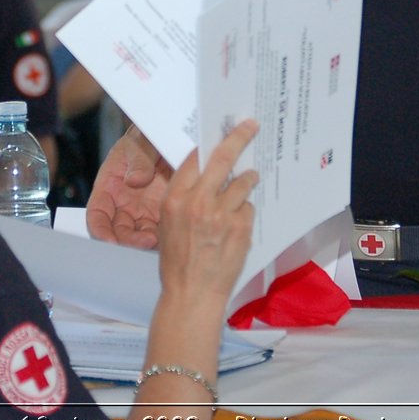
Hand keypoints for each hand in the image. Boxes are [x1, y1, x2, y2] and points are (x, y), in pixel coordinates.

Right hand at [86, 126, 170, 248]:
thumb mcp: (140, 142)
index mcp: (109, 186)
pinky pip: (159, 230)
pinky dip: (163, 236)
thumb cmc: (146, 136)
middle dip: (127, 241)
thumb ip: (139, 160)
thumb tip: (134, 181)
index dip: (99, 229)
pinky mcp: (161, 213)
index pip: (97, 213)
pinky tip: (170, 234)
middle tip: (143, 241)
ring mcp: (142, 210)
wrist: (170, 136)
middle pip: (118, 230)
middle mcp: (122, 203)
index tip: (108, 240)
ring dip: (145, 242)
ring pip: (138, 234)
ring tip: (157, 239)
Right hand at [157, 120, 258, 299]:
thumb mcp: (167, 223)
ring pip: (243, 182)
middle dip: (239, 138)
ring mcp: (222, 215)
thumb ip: (182, 197)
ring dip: (247, 179)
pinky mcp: (241, 228)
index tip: (220, 135)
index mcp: (175, 199)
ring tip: (249, 179)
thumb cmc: (176, 261)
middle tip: (251, 126)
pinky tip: (237, 224)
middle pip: (223, 158)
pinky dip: (245, 212)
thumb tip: (202, 173)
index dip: (208, 145)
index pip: (194, 159)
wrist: (192, 294)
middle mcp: (198, 202)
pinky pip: (248, 208)